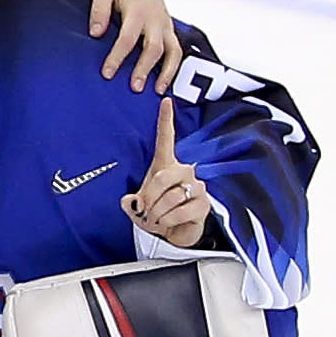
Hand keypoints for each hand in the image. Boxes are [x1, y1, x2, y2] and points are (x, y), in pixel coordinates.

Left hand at [77, 0, 181, 88]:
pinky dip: (174, 66)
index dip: (117, 57)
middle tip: (134, 88)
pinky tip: (166, 82)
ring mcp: (165, 24)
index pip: (128, 38)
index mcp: (138, 10)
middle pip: (153, 48)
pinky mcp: (168, 27)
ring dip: (166, 72)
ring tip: (158, 91)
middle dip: (144, 69)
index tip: (107, 74)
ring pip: (172, 51)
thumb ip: (99, 10)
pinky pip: (177, 49)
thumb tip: (95, 34)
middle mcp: (155, 19)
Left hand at [125, 97, 212, 245]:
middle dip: (150, 198)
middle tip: (147, 211)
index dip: (166, 121)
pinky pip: (181, 210)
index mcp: (165, 167)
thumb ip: (131, 202)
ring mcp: (197, 187)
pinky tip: (168, 223)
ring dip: (157, 213)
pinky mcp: (204, 204)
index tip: (166, 100)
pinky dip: (167, 220)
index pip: (166, 140)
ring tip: (157, 219)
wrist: (170, 235)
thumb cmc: (154, 214)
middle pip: (163, 177)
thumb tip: (133, 201)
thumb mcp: (136, 207)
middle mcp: (184, 172)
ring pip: (172, 196)